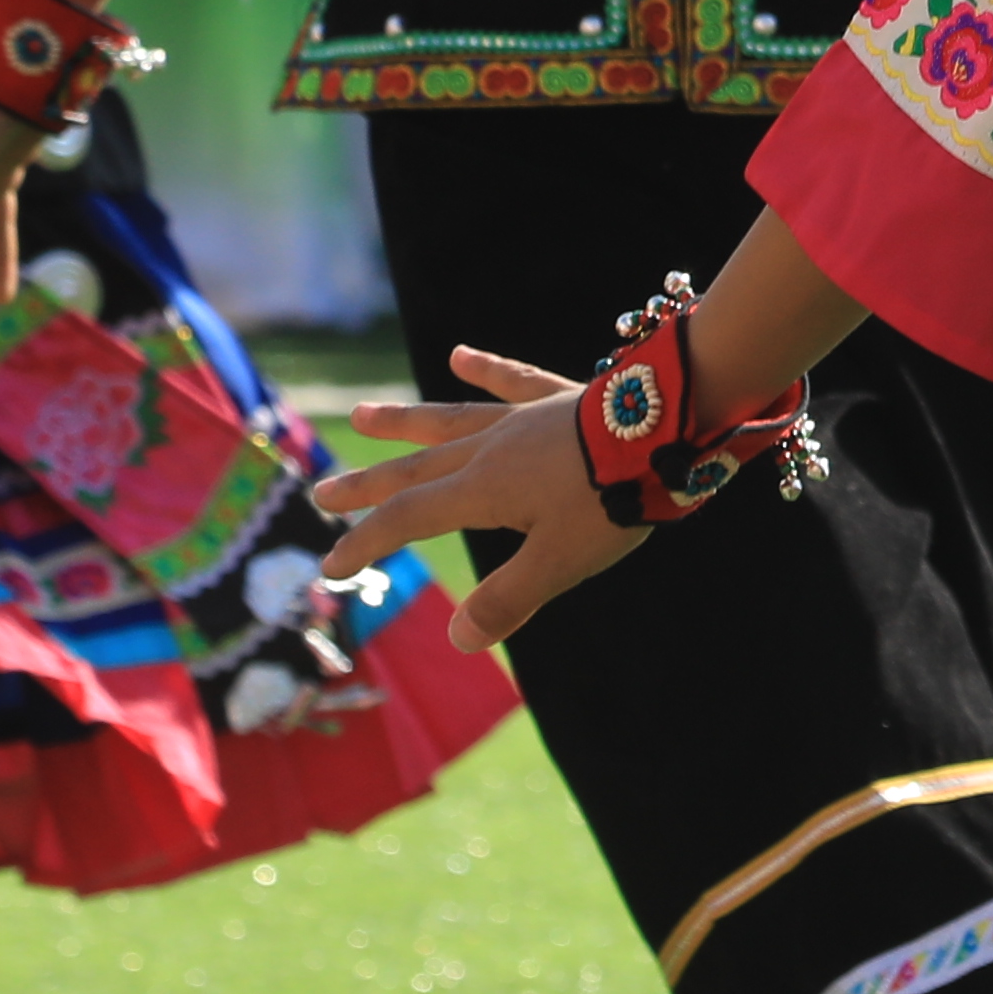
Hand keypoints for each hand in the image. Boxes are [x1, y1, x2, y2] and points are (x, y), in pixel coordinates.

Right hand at [311, 346, 651, 654]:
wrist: (671, 427)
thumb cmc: (613, 497)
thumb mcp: (560, 561)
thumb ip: (508, 599)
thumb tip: (458, 640)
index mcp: (482, 491)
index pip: (407, 521)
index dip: (366, 545)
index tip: (331, 568)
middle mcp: (491, 450)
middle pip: (415, 469)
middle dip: (367, 487)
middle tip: (321, 492)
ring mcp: (523, 419)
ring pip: (449, 419)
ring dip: (404, 422)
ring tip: (362, 416)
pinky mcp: (560, 398)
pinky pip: (512, 381)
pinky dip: (486, 368)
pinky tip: (461, 353)